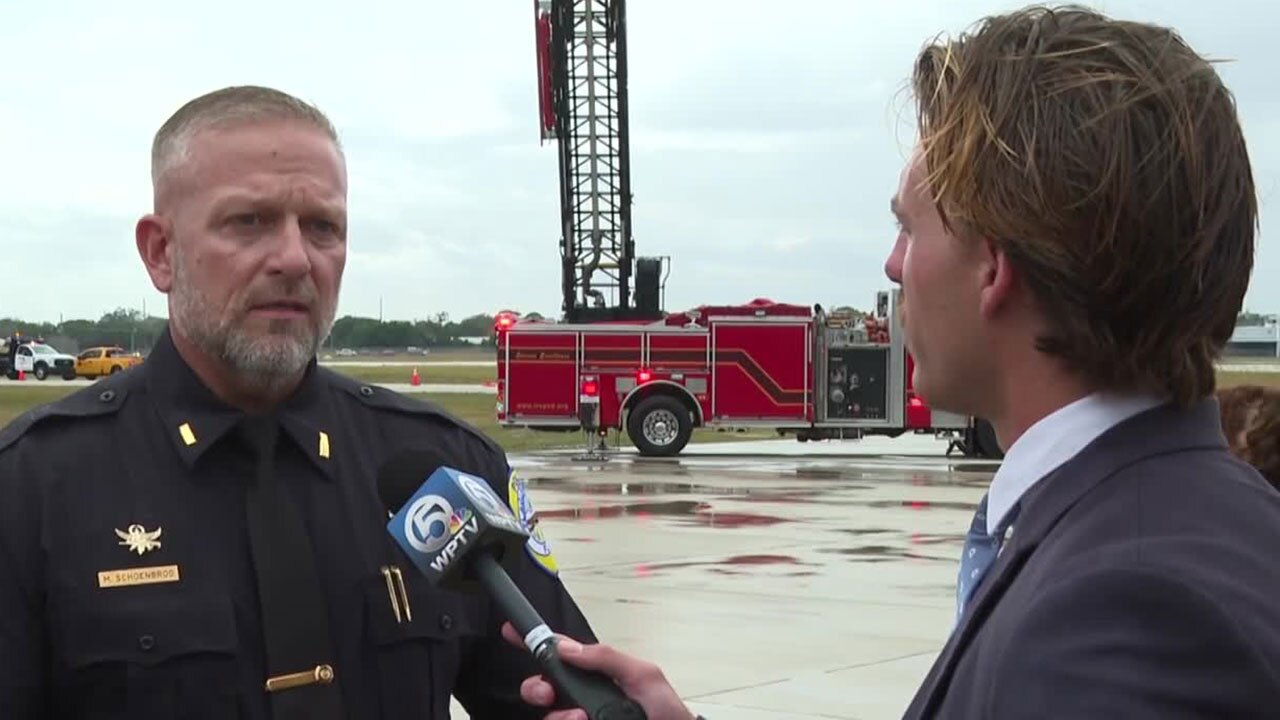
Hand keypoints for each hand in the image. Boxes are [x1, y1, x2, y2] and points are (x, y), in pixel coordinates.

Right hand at [501, 622, 695, 719]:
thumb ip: (606, 658)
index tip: (511, 632)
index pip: (559, 658)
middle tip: (547, 692)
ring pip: (548, 717)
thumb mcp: (643, 675)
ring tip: (581, 718)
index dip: (534, 644)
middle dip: (536, 687)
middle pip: (541, 690)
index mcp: (596, 677)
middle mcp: (582, 701)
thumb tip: (567, 647)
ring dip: (558, 716)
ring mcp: (579, 719)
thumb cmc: (667, 713)